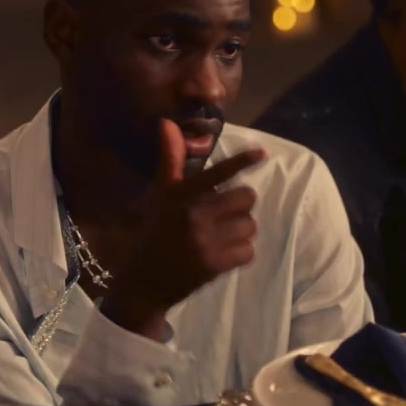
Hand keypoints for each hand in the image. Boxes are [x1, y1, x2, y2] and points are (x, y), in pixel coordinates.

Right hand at [101, 119, 265, 338]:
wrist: (144, 282)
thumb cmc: (154, 233)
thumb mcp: (159, 195)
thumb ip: (170, 160)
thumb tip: (168, 123)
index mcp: (181, 194)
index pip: (217, 172)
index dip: (242, 161)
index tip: (261, 154)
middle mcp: (193, 214)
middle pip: (245, 198)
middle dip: (241, 204)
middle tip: (227, 212)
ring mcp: (205, 240)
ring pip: (249, 224)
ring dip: (242, 229)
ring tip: (223, 235)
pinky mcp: (215, 264)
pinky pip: (248, 250)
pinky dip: (241, 252)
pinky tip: (224, 254)